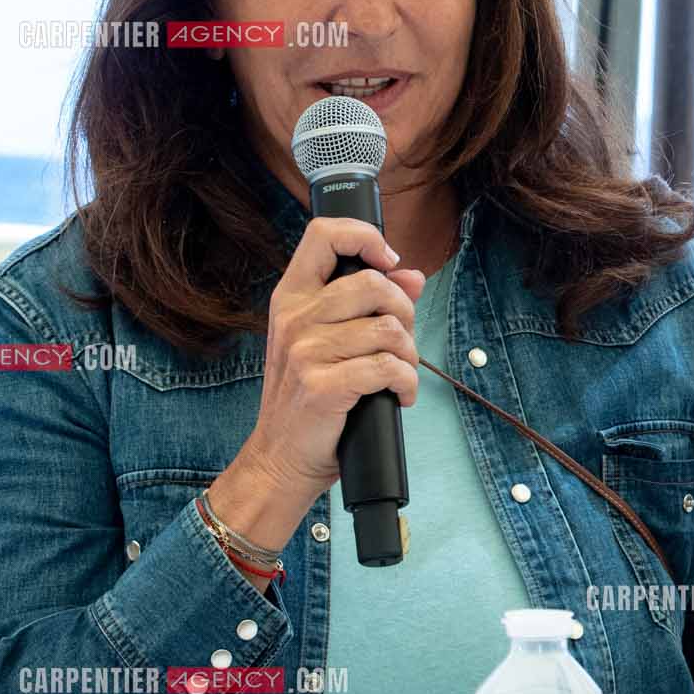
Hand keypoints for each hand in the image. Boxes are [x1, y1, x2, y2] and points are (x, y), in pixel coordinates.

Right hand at [238, 216, 425, 499]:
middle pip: (373, 283)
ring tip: (401, 373)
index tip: (389, 261)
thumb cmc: (308, 398)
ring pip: (388, 329)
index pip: (323, 235)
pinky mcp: (322, 387)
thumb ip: (368, 305)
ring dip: (410, 355)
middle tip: (402, 342)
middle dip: (405, 312)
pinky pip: (387, 368)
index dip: (365, 237)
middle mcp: (294, 318)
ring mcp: (304, 352)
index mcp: (291, 298)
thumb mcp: (328, 342)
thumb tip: (412, 275)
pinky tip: (400, 395)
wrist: (280, 458)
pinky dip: (406, 384)